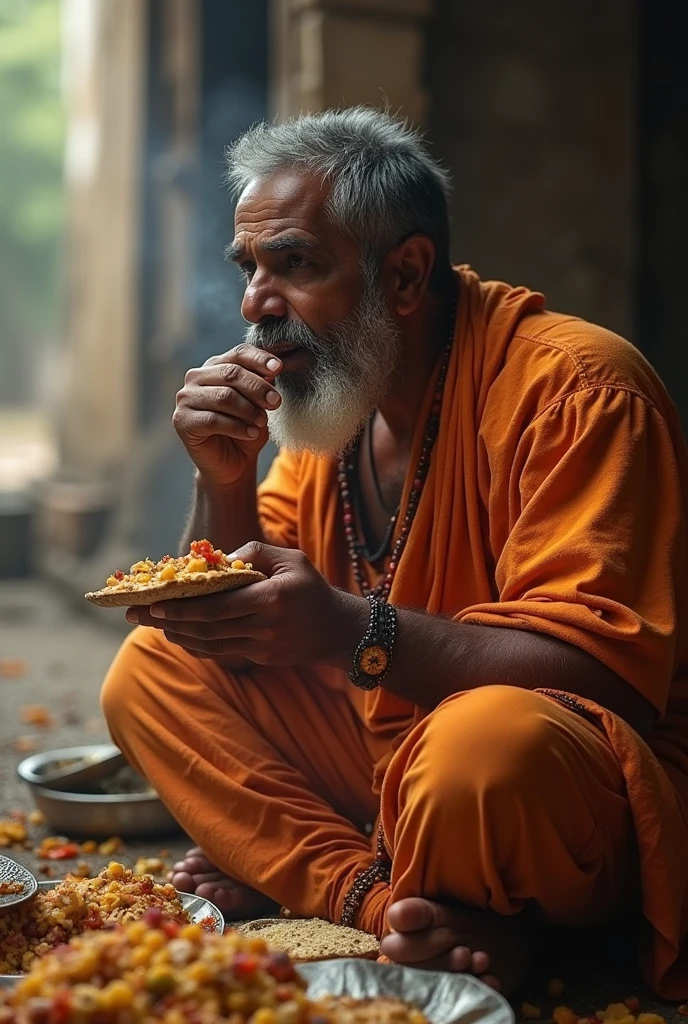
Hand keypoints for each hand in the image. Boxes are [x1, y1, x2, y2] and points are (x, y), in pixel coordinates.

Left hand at [127, 543, 368, 667]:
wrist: (339, 630)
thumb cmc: (312, 588)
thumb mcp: (291, 559)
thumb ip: (255, 552)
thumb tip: (217, 559)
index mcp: (272, 597)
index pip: (218, 606)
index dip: (183, 607)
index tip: (155, 603)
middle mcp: (266, 625)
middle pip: (206, 627)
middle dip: (168, 621)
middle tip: (138, 614)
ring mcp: (263, 645)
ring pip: (210, 643)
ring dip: (178, 635)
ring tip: (153, 624)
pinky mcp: (261, 658)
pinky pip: (221, 652)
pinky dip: (196, 644)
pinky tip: (179, 634)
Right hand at [173, 344, 282, 487]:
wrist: (232, 464)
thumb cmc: (245, 429)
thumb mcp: (260, 405)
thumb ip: (263, 385)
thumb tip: (273, 369)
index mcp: (215, 366)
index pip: (238, 354)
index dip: (259, 359)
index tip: (279, 368)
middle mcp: (196, 378)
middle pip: (232, 374)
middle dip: (258, 387)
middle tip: (275, 402)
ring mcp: (186, 398)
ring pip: (224, 396)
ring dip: (249, 410)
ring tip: (262, 422)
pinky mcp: (182, 420)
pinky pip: (213, 420)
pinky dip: (237, 427)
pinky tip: (251, 433)